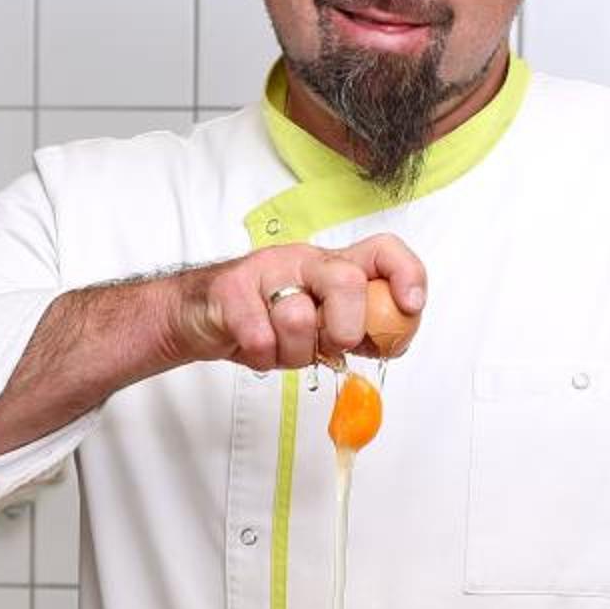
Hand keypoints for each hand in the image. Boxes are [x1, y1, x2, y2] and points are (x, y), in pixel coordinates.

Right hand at [173, 236, 426, 373]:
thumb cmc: (264, 319)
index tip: (410, 307)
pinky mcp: (232, 290)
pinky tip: (257, 350)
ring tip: (283, 350)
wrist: (199, 315)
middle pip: (346, 280)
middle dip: (345, 328)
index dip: (406, 274)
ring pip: (298, 317)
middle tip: (331, 346)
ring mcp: (266, 271)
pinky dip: (263, 357)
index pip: (382, 251)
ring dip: (294, 353)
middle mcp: (304, 260)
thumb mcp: (320, 325)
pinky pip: (259, 336)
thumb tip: (394, 341)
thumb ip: (358, 329)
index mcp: (332, 266)